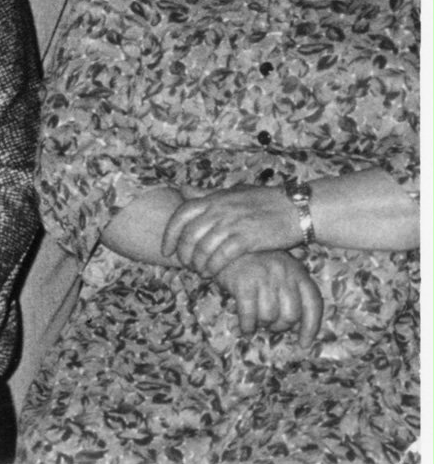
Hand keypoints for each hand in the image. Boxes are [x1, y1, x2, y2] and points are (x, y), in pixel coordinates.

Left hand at [163, 184, 304, 276]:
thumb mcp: (233, 192)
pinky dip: (213, 267)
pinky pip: (221, 256)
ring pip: (203, 247)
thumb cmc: (265, 201)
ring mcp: (232, 223)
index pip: (181, 214)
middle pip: (189, 234)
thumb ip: (207, 194)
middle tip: (185, 265)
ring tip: (200, 271)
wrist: (297, 209)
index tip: (166, 249)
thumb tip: (182, 189)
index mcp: (214, 198)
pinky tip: (213, 274)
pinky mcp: (247, 239)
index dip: (170, 234)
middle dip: (183, 253)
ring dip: (198, 263)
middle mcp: (219, 209)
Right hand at [214, 250, 322, 342]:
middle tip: (270, 326)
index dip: (310, 328)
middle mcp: (284, 274)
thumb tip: (296, 329)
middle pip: (291, 315)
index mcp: (298, 271)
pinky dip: (247, 325)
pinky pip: (248, 313)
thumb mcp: (280, 271)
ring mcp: (263, 277)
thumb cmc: (256, 263)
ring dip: (262, 325)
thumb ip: (292, 293)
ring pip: (269, 316)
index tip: (303, 344)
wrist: (225, 245)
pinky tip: (245, 328)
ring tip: (256, 321)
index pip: (313, 304)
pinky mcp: (242, 281)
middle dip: (280, 327)